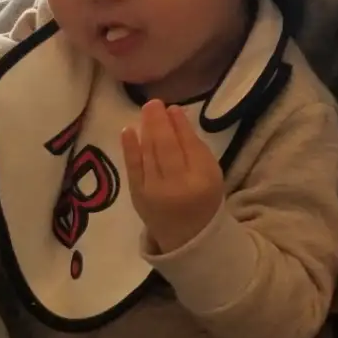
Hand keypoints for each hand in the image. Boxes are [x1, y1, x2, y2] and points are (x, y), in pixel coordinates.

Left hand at [121, 100, 224, 252]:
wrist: (187, 234)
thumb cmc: (201, 195)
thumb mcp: (209, 171)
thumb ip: (193, 144)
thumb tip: (175, 114)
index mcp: (202, 179)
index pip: (189, 146)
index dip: (179, 125)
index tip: (173, 108)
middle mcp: (178, 186)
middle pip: (166, 148)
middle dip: (159, 122)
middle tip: (154, 102)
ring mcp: (155, 191)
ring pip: (150, 155)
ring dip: (146, 129)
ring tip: (146, 110)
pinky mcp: (137, 195)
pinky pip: (133, 168)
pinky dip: (130, 148)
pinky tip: (128, 130)